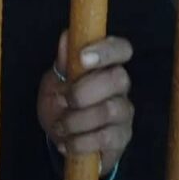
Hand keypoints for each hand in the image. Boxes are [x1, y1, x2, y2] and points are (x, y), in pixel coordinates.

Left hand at [37, 32, 133, 175]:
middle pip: (119, 78)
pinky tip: (66, 143)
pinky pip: (106, 138)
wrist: (62, 139)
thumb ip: (62, 63)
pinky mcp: (121, 138)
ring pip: (111, 110)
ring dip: (77, 120)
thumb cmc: (61, 103)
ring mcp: (124, 113)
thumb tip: (67, 37)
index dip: (106, 50)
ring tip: (60, 126)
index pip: (121, 48)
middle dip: (84, 91)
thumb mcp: (54, 81)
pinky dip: (79, 142)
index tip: (82, 58)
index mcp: (106, 65)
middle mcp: (121, 87)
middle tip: (62, 101)